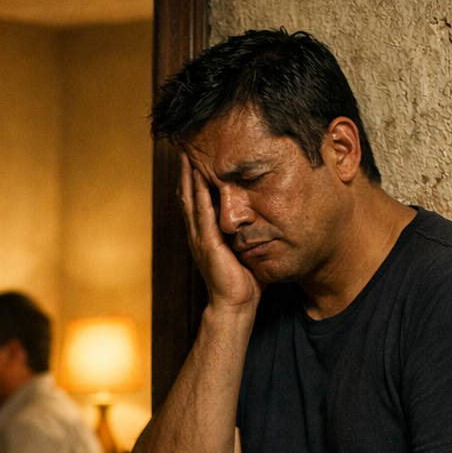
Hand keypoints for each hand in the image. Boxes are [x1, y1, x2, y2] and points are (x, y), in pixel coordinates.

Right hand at [178, 151, 260, 315]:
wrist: (235, 307)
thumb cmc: (244, 283)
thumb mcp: (246, 250)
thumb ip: (248, 232)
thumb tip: (265, 218)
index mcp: (206, 234)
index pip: (197, 199)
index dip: (194, 177)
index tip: (196, 155)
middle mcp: (198, 233)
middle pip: (188, 194)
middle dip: (187, 170)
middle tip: (186, 145)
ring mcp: (200, 238)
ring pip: (191, 200)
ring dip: (189, 176)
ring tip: (188, 154)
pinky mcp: (208, 244)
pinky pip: (201, 214)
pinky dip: (199, 195)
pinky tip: (200, 178)